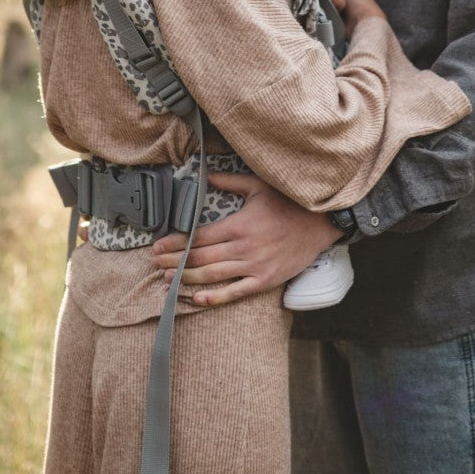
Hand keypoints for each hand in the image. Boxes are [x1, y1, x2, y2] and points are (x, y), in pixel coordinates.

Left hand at [151, 171, 340, 306]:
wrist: (320, 222)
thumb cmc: (289, 202)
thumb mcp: (257, 186)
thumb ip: (228, 181)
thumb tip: (204, 174)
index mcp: (238, 225)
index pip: (197, 237)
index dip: (175, 243)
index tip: (157, 246)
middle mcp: (242, 248)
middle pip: (199, 258)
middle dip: (174, 262)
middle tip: (154, 264)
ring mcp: (253, 267)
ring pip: (212, 276)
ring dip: (186, 279)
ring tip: (166, 280)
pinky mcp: (265, 280)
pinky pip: (235, 292)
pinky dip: (215, 297)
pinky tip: (197, 299)